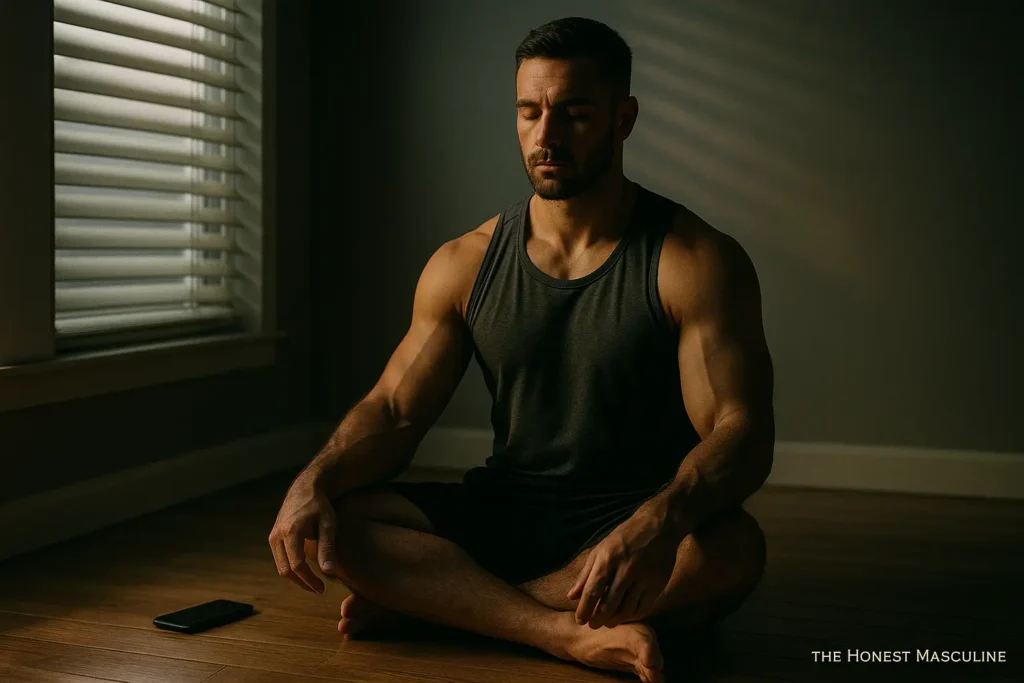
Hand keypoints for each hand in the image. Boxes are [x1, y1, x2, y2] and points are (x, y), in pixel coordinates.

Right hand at [268, 474, 338, 593]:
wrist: (305, 488)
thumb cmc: (319, 505)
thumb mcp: (328, 524)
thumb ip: (327, 547)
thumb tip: (328, 572)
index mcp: (291, 532)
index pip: (297, 565)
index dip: (308, 580)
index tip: (322, 589)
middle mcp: (277, 535)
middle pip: (285, 570)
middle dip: (301, 582)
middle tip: (318, 589)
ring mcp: (273, 536)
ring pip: (281, 566)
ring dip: (296, 577)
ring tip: (313, 582)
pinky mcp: (273, 537)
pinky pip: (280, 558)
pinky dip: (291, 567)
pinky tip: (306, 570)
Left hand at [567, 511, 678, 628]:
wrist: (658, 527)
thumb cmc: (624, 538)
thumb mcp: (600, 550)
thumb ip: (585, 574)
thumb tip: (571, 597)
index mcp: (608, 559)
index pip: (592, 592)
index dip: (584, 610)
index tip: (580, 621)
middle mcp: (626, 570)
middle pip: (609, 605)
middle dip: (598, 619)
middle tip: (593, 625)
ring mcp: (643, 578)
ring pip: (626, 610)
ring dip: (615, 620)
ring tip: (608, 622)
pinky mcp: (658, 584)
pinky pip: (643, 608)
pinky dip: (632, 616)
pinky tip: (625, 615)